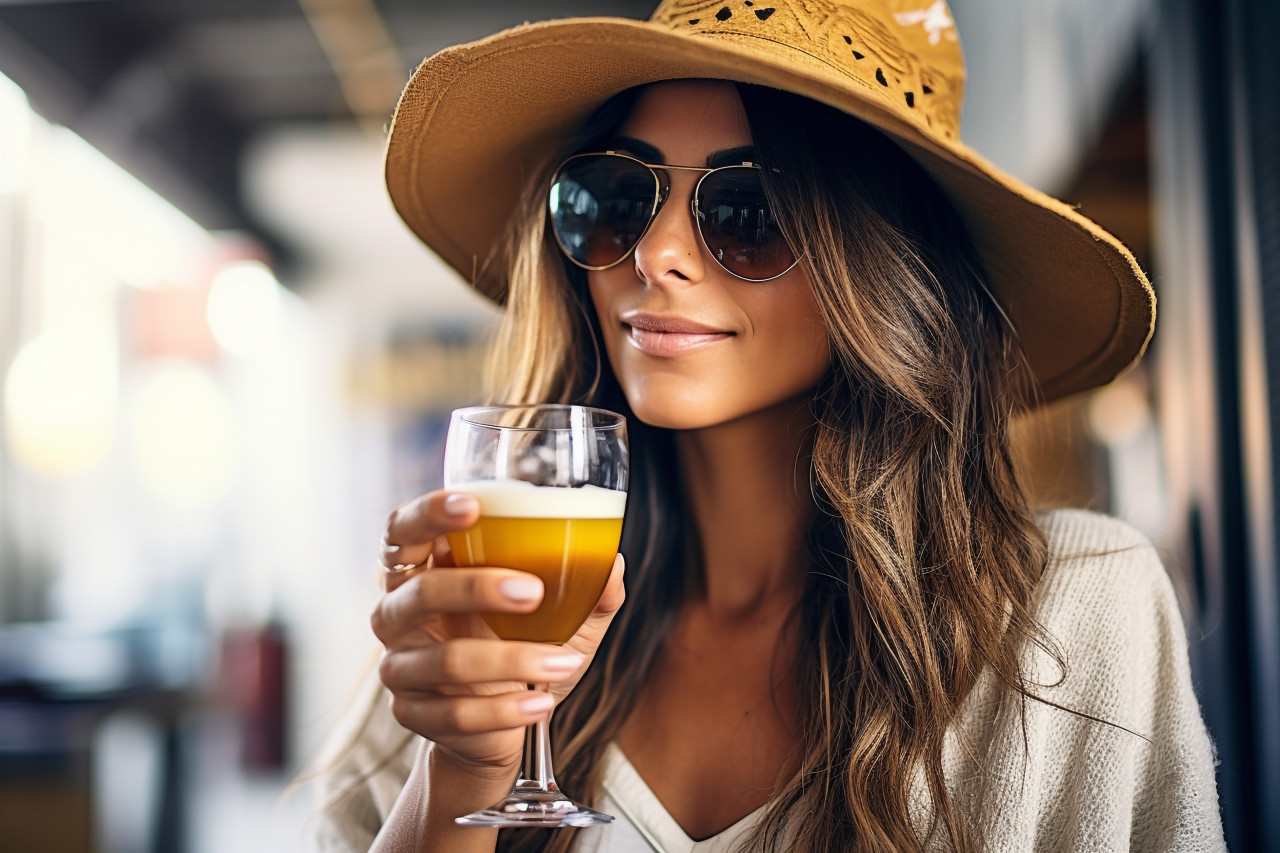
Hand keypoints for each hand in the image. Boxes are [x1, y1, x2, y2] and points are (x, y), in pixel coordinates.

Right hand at [371, 489, 625, 776]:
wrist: (497, 727)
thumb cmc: (519, 648)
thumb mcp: (561, 616)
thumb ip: (586, 587)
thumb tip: (612, 563)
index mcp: (424, 569)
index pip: (403, 529)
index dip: (428, 513)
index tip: (472, 505)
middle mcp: (399, 613)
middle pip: (420, 592)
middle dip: (477, 588)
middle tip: (533, 592)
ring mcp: (400, 666)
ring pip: (447, 660)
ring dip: (513, 660)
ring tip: (564, 662)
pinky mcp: (412, 714)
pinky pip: (457, 714)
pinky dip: (506, 709)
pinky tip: (540, 703)